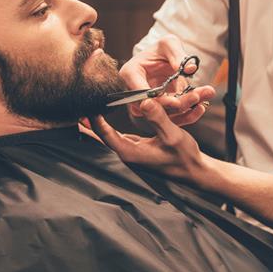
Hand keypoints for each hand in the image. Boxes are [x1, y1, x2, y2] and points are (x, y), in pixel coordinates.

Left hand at [88, 99, 210, 182]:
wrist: (194, 171)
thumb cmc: (184, 156)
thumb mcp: (172, 134)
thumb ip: (158, 118)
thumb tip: (145, 101)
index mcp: (131, 152)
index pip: (105, 135)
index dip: (94, 120)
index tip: (86, 105)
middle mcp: (129, 154)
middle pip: (103, 137)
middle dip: (90, 123)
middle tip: (78, 109)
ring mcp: (133, 153)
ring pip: (110, 138)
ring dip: (98, 126)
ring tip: (87, 112)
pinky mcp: (139, 150)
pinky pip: (119, 138)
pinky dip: (110, 129)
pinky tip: (105, 121)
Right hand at [120, 35, 215, 124]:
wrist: (162, 61)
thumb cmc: (161, 50)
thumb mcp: (169, 44)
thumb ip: (177, 54)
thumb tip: (190, 68)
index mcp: (130, 74)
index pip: (142, 92)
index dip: (159, 99)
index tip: (177, 101)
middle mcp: (134, 94)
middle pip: (155, 107)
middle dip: (179, 103)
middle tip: (198, 96)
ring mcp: (146, 106)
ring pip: (166, 114)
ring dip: (188, 108)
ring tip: (206, 95)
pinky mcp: (159, 113)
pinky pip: (173, 118)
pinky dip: (189, 113)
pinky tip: (203, 105)